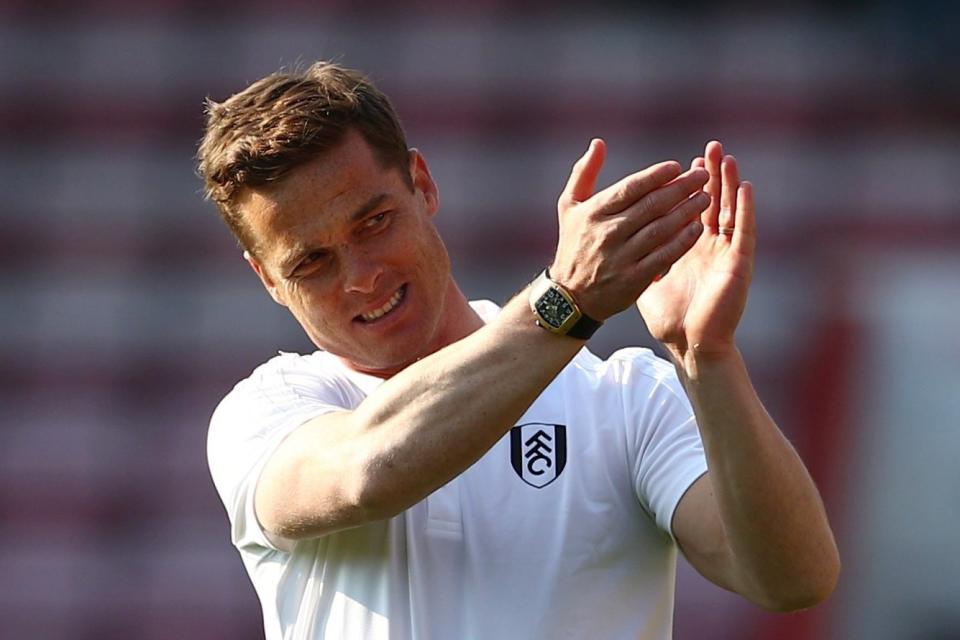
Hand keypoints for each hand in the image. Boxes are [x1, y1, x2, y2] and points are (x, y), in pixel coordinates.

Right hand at [550, 139, 708, 320]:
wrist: (569, 297)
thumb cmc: (574, 245)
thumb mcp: (569, 207)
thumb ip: (584, 173)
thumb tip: (599, 143)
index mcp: (593, 213)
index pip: (630, 188)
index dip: (656, 175)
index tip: (677, 166)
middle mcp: (606, 233)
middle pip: (650, 206)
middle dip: (680, 189)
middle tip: (702, 177)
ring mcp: (620, 258)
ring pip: (660, 230)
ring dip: (687, 212)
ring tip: (706, 199)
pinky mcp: (632, 280)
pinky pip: (663, 257)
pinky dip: (682, 242)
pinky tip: (697, 229)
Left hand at [636, 140, 755, 361]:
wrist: (689, 345)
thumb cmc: (671, 320)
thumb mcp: (648, 284)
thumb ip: (638, 261)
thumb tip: (618, 248)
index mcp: (689, 249)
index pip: (689, 210)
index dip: (686, 188)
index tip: (682, 164)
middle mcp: (710, 247)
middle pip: (712, 203)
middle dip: (709, 176)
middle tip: (707, 147)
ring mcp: (726, 253)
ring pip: (731, 210)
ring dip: (728, 183)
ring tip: (725, 157)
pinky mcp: (739, 264)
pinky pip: (744, 230)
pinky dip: (745, 208)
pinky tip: (744, 186)